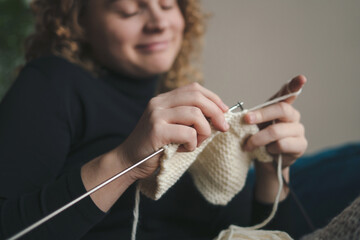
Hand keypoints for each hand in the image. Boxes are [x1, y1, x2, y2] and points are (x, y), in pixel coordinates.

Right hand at [118, 83, 228, 179]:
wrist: (129, 161)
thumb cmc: (156, 146)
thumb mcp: (173, 127)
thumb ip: (190, 118)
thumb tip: (218, 116)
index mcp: (164, 99)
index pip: (194, 88)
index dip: (213, 98)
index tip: (224, 111)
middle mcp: (159, 103)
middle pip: (197, 97)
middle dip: (216, 112)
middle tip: (224, 127)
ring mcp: (156, 115)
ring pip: (195, 115)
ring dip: (204, 132)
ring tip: (197, 143)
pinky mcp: (157, 131)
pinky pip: (188, 133)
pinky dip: (193, 144)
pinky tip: (185, 149)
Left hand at [242, 75, 307, 201]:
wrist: (265, 160)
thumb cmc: (258, 138)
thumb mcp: (253, 124)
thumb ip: (252, 116)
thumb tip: (243, 115)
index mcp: (280, 106)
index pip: (289, 92)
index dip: (295, 85)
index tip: (302, 78)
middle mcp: (293, 115)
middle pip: (281, 109)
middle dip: (261, 114)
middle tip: (246, 119)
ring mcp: (299, 130)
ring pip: (277, 131)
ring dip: (258, 139)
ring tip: (248, 145)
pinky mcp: (300, 145)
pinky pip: (282, 144)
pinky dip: (269, 148)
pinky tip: (267, 151)